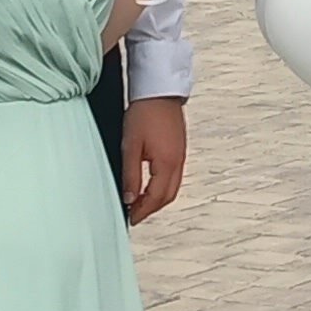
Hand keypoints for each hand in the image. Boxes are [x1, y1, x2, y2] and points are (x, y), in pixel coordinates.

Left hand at [119, 95, 188, 223]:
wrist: (158, 91)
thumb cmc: (143, 114)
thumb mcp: (131, 147)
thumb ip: (130, 176)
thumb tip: (129, 199)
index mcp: (167, 164)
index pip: (156, 198)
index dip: (143, 211)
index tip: (130, 218)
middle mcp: (178, 162)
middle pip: (168, 196)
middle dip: (152, 208)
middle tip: (135, 213)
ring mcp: (181, 155)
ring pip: (173, 187)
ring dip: (158, 198)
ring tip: (140, 201)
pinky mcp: (179, 148)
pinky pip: (175, 175)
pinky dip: (163, 186)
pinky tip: (151, 183)